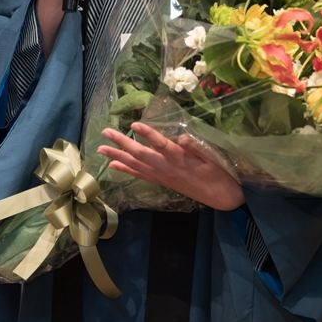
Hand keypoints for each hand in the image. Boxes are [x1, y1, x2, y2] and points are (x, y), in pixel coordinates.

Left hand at [98, 123, 244, 210]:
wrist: (221, 197)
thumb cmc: (220, 174)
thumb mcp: (213, 159)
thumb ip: (196, 148)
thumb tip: (181, 137)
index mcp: (181, 160)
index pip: (162, 145)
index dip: (148, 135)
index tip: (135, 124)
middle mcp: (167, 168)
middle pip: (141, 155)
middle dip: (122, 143)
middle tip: (105, 133)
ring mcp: (162, 176)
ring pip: (136, 165)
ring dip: (117, 156)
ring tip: (101, 149)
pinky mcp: (162, 181)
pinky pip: (140, 175)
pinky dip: (126, 169)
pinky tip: (113, 165)